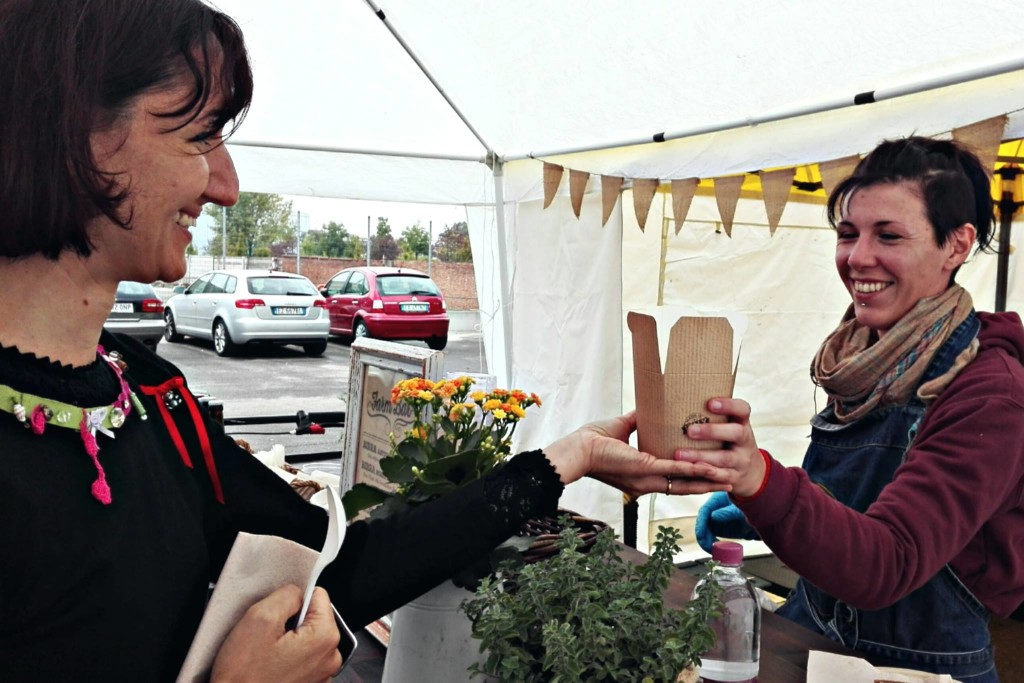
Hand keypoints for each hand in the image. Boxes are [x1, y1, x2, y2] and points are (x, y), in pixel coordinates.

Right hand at [211, 585, 341, 682]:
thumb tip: (297, 591)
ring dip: (286, 640)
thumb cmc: (243, 677)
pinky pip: (301, 658)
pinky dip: (286, 657)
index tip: (277, 615)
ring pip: (305, 638)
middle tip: (267, 637)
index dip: (293, 599)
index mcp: (325, 638)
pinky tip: (269, 666)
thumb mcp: (259, 618)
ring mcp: (321, 674)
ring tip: (266, 653)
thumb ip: (285, 595)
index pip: (318, 595)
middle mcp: (330, 658)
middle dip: (289, 621)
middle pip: (312, 618)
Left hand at [543, 411, 729, 499]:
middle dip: (707, 485)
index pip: (673, 480)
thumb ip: (638, 422)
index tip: (710, 474)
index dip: (693, 478)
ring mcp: (647, 477)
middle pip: (684, 486)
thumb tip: (648, 409)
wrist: (579, 448)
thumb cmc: (594, 441)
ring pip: (684, 482)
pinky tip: (709, 469)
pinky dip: (693, 470)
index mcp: (642, 475)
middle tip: (729, 483)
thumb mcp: (623, 429)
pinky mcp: (645, 468)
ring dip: (707, 481)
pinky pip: (675, 471)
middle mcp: (647, 482)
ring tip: (728, 482)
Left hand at [675, 398, 766, 497]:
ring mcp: (742, 460)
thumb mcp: (727, 426)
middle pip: (736, 433)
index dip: (729, 405)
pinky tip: (689, 471)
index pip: (742, 409)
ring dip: (701, 456)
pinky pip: (720, 477)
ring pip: (724, 458)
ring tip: (679, 454)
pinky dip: (704, 474)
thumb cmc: (727, 441)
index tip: (710, 403)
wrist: (751, 472)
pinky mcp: (734, 478)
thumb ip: (709, 415)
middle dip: (713, 431)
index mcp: (742, 423)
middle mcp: (745, 441)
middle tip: (689, 430)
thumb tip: (673, 396)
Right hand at [694, 491, 759, 552]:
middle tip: (707, 546)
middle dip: (703, 535)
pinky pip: (713, 536)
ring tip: (712, 550)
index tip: (701, 535)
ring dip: (707, 541)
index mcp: (719, 500)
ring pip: (707, 530)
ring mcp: (719, 520)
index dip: (701, 523)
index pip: (705, 511)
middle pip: (704, 522)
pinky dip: (713, 544)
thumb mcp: (742, 509)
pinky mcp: (723, 529)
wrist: (768, 518)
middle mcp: (717, 509)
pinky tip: (717, 549)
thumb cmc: (756, 507)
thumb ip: (727, 512)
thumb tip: (713, 516)